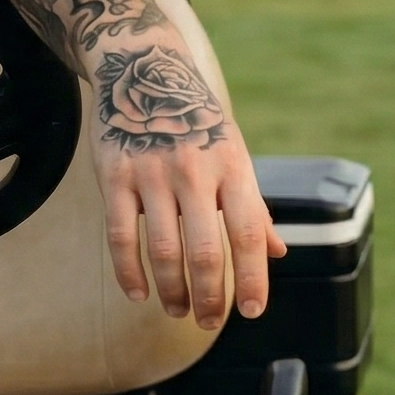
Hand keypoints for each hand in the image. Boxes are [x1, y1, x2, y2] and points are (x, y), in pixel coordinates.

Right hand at [89, 41, 285, 328]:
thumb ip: (254, 206)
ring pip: (164, 249)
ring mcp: (153, 173)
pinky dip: (129, 273)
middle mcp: (196, 171)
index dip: (254, 276)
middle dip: (212, 296)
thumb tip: (279, 250)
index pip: (250, 232)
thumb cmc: (198, 122)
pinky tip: (139, 294)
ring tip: (179, 310)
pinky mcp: (115, 175)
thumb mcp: (234, 155)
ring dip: (173, 290)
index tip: (254, 310)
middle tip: (211, 323)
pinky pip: (120, 236)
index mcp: (233, 167)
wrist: (144, 71)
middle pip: (207, 249)